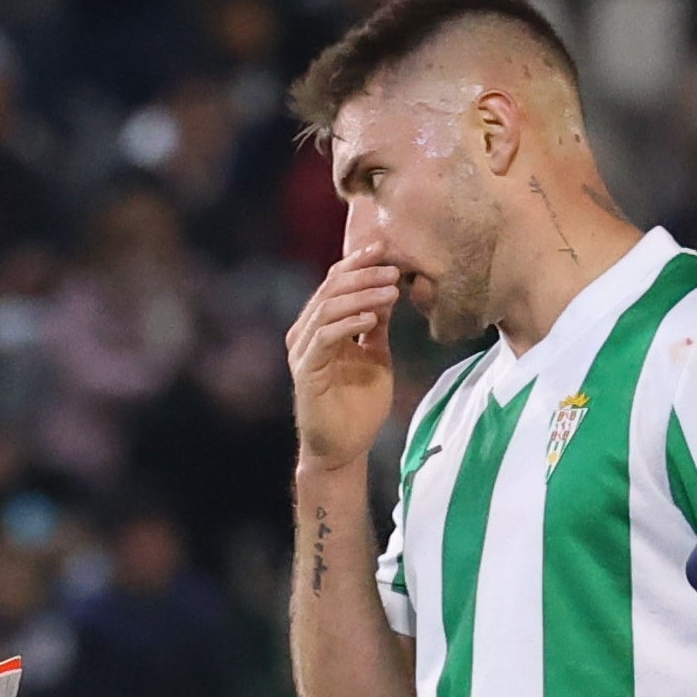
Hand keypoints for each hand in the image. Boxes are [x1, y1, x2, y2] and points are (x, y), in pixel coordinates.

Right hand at [286, 242, 408, 469]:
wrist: (345, 448)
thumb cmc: (359, 405)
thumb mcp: (376, 354)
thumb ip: (376, 324)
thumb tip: (389, 289)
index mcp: (319, 326)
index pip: (334, 282)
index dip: (357, 263)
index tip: (385, 249)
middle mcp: (305, 334)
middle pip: (329, 289)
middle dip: (363, 274)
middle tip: (394, 268)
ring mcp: (302, 352)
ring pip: (327, 308)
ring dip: (361, 295)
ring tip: (391, 289)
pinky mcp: (305, 372)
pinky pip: (325, 338)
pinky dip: (349, 322)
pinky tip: (372, 317)